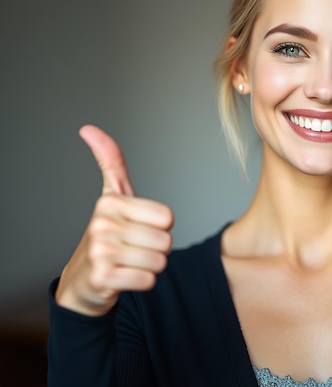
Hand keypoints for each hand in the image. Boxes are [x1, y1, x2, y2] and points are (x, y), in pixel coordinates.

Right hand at [55, 125, 172, 315]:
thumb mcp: (113, 196)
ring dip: (150, 267)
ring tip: (129, 263)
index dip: (160, 227)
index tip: (139, 228)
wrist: (84, 280)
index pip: (167, 217)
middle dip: (156, 249)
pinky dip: (143, 282)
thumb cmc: (108, 235)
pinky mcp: (102, 277)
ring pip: (159, 262)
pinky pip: (148, 280)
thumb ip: (110, 162)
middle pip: (166, 241)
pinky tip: (125, 277)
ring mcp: (100, 251)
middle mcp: (102, 223)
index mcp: (110, 202)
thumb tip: (88, 128)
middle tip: (134, 249)